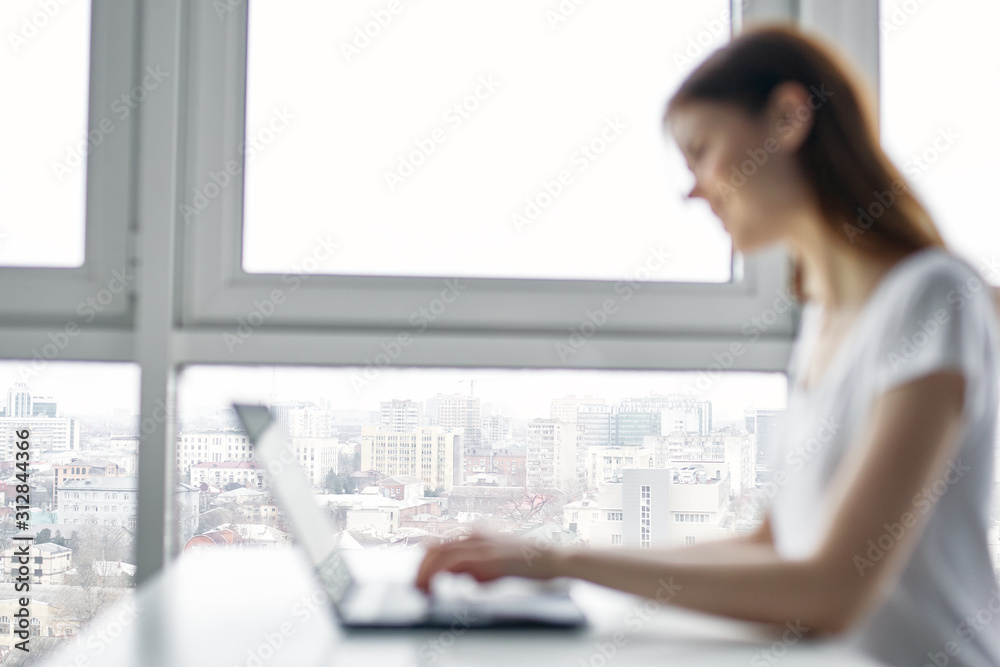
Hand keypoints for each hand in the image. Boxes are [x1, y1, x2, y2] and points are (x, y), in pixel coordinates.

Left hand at [414, 531, 561, 592]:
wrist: (551, 559)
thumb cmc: (528, 563)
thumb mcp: (496, 563)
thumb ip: (479, 567)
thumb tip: (466, 578)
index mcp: (476, 534)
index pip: (441, 543)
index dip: (424, 560)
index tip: (418, 576)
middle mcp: (475, 535)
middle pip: (434, 546)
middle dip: (420, 567)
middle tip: (416, 586)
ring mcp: (480, 544)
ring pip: (439, 553)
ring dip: (424, 572)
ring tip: (420, 589)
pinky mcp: (486, 557)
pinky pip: (453, 563)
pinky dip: (438, 575)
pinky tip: (435, 587)